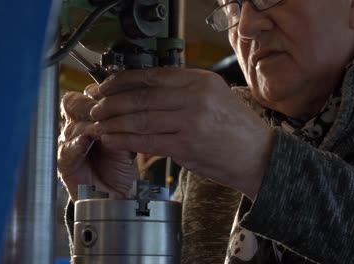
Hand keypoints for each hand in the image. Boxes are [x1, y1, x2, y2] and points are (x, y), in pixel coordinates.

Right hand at [57, 85, 138, 201]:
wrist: (118, 194)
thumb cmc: (122, 164)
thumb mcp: (128, 137)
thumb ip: (125, 121)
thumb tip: (132, 103)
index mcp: (91, 115)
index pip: (89, 93)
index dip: (102, 93)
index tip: (117, 95)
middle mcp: (77, 126)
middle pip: (74, 104)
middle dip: (92, 106)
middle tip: (106, 111)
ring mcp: (68, 143)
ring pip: (73, 126)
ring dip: (89, 126)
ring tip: (102, 129)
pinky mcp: (64, 164)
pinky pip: (66, 151)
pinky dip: (76, 146)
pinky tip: (84, 142)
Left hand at [90, 68, 274, 199]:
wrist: (259, 157)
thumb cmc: (238, 129)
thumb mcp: (217, 96)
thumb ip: (185, 90)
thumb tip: (149, 90)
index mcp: (202, 81)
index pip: (153, 75)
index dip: (123, 80)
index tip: (106, 85)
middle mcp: (195, 97)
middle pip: (142, 96)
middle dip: (111, 101)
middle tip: (94, 105)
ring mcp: (190, 122)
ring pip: (140, 118)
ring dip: (113, 121)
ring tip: (97, 122)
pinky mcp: (186, 146)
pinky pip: (146, 141)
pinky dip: (124, 140)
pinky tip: (111, 138)